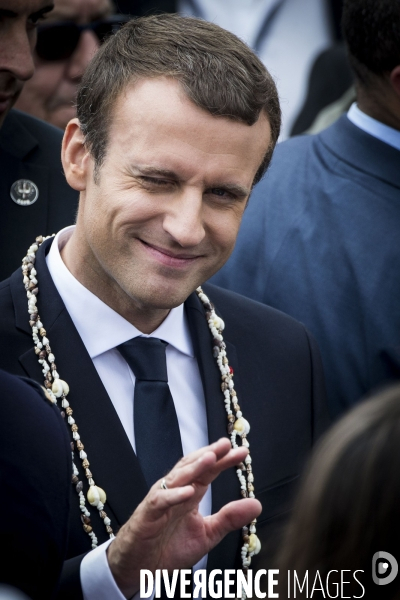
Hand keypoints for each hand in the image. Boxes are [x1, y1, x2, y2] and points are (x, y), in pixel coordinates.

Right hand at [107, 438, 260, 597]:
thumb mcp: (207, 534)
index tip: (242, 452)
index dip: (224, 461)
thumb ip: (229, 518)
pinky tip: (189, 491)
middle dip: (209, 454)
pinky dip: (174, 495)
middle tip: (226, 444)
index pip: (208, 472)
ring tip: (210, 458)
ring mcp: (160, 501)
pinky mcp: (148, 515)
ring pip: (176, 478)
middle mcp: (175, 492)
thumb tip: (257, 504)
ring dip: (193, 467)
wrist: (140, 568)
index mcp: (190, 494)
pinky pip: (161, 501)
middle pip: (193, 467)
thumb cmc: (170, 548)